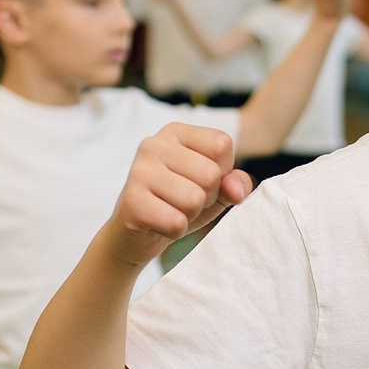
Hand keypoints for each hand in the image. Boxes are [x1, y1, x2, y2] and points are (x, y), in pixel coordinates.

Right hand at [110, 122, 250, 265]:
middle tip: (183, 201)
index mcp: (176, 133)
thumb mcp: (215, 190)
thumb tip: (236, 191)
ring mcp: (140, 171)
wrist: (135, 235)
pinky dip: (175, 231)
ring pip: (195, 200)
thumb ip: (235, 182)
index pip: (222, 145)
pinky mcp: (132, 201)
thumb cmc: (178, 205)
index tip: (199, 181)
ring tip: (171, 211)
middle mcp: (155, 144)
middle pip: (211, 175)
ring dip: (190, 215)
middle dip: (206, 198)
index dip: (222, 172)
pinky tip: (159, 224)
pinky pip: (176, 222)